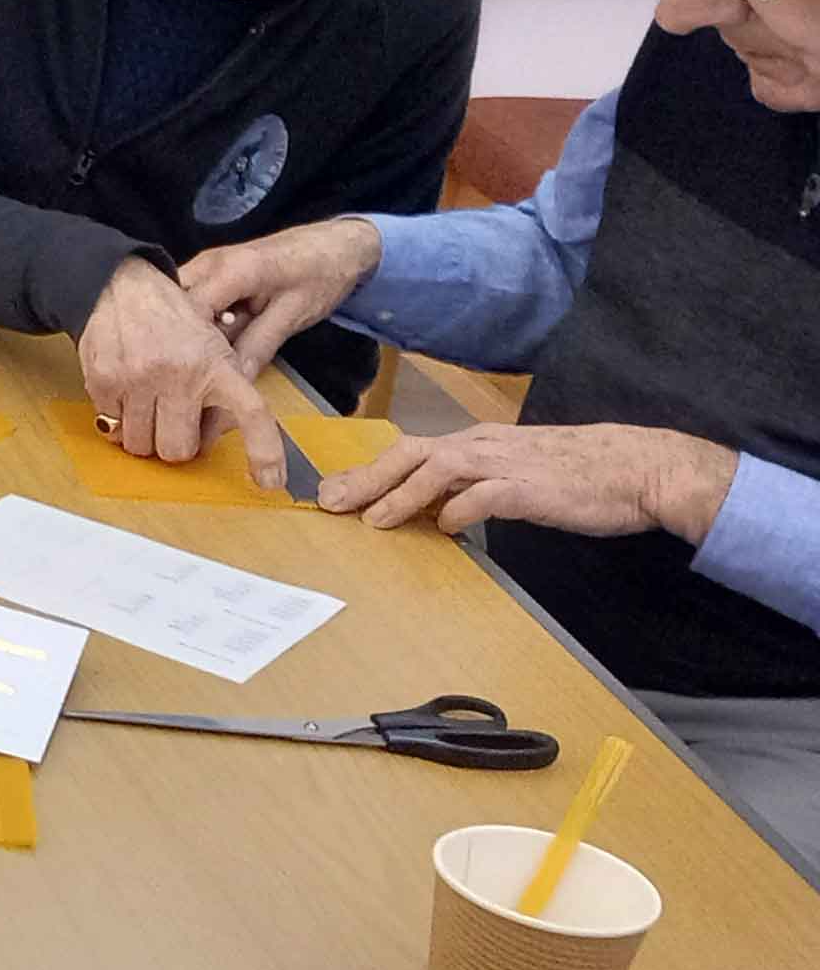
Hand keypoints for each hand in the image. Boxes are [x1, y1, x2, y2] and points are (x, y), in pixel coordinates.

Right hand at [76, 257, 289, 492]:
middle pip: (179, 450)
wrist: (120, 287)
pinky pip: (111, 430)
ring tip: (148, 405)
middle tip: (174, 421)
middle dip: (175, 443)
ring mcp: (139, 380)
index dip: (264, 452)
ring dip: (144, 435)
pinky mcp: (105, 383)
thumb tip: (221, 432)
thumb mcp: (212, 344)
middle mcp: (180, 374)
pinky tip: (126, 395)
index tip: (270, 480)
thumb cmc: (170, 318)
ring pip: (141, 447)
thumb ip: (220, 386)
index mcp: (217, 363)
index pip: (252, 414)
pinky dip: (118, 421)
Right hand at [178, 219, 384, 382]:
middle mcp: (208, 263)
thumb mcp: (295, 314)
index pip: (188, 311)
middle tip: (194, 372)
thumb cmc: (322, 274)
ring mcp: (206, 267)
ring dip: (189, 334)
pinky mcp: (210, 275)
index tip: (193, 376)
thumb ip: (260, 345)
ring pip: (179, 306)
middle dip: (181, 340)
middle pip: (173, 306)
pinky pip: (192, 302)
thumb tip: (233, 383)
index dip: (186, 346)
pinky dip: (198, 325)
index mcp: (231, 270)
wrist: (337, 244)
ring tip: (201, 363)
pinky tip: (209, 346)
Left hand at [321, 421, 738, 539]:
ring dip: (400, 495)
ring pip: (439, 470)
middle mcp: (486, 446)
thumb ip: (474, 486)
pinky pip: (486, 495)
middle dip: (367, 478)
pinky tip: (445, 527)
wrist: (640, 467)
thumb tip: (437, 510)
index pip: (412, 451)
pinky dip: (460, 510)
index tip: (336, 490)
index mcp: (480, 443)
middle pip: (412, 453)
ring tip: (370, 520)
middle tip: (330, 503)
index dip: (371, 471)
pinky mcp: (532, 487)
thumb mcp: (516, 474)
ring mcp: (508, 464)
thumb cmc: (580, 474)